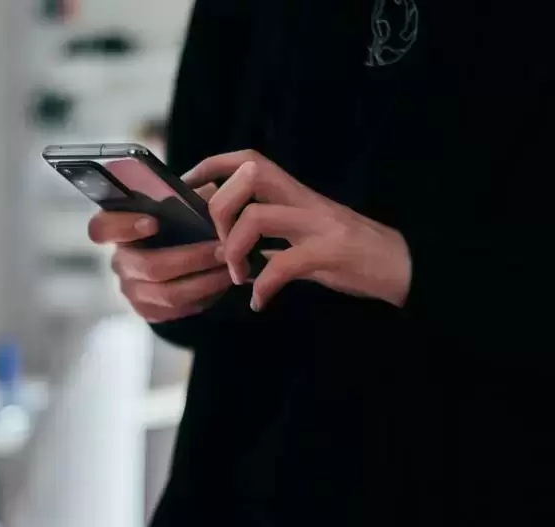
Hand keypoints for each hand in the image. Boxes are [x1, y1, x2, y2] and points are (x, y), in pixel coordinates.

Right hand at [88, 185, 231, 322]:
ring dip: (204, 281)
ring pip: (167, 293)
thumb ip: (186, 199)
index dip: (124, 227)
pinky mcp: (147, 310)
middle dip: (191, 258)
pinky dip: (204, 296)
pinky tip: (222, 282)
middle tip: (222, 249)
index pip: (101, 228)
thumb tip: (207, 194)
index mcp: (118, 230)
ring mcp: (131, 289)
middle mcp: (120, 261)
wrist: (176, 262)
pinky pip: (176, 310)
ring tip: (229, 267)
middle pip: (148, 266)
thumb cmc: (176, 225)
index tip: (153, 222)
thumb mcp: (178, 207)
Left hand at [185, 150, 411, 310]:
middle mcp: (304, 201)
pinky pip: (285, 264)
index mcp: (295, 194)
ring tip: (238, 276)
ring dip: (236, 249)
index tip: (187, 187)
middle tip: (218, 245)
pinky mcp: (331, 252)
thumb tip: (228, 247)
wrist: (403, 267)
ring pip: (258, 217)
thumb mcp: (305, 239)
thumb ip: (271, 238)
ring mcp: (319, 224)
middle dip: (219, 208)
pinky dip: (264, 286)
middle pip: (248, 176)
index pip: (249, 160)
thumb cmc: (350, 254)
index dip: (211, 166)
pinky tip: (260, 302)